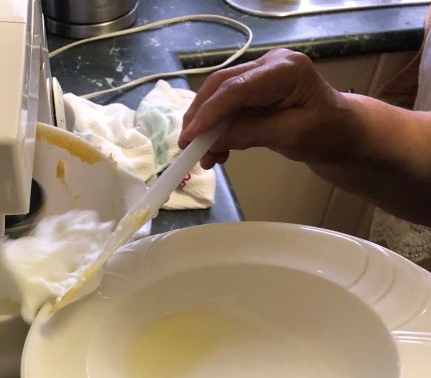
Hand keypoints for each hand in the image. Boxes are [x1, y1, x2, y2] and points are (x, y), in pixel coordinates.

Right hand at [179, 47, 430, 225]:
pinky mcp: (254, 93)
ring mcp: (259, 77)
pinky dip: (218, 131)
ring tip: (204, 158)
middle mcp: (268, 66)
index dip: (209, 112)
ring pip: (219, 98)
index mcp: (285, 69)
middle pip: (221, 86)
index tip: (190, 137)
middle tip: (186, 146)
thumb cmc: (328, 133)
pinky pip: (227, 109)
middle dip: (200, 117)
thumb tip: (210, 142)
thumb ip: (250, 134)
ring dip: (206, 128)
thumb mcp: (291, 136)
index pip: (236, 87)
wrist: (344, 133)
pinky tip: (216, 153)